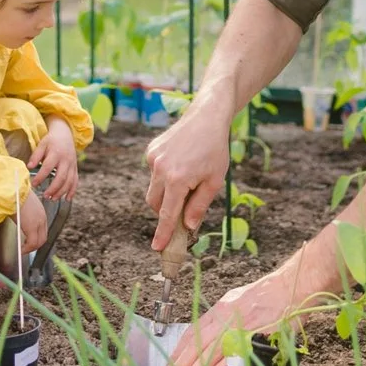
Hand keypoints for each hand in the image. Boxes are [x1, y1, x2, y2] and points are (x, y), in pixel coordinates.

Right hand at [19, 189, 49, 255]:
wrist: (12, 191)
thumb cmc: (13, 194)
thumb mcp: (21, 203)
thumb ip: (24, 212)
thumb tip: (18, 217)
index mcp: (40, 211)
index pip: (42, 230)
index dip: (36, 238)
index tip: (29, 242)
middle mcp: (42, 218)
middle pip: (43, 238)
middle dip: (34, 246)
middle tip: (26, 249)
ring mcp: (38, 223)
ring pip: (38, 242)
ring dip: (30, 249)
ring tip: (22, 251)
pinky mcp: (32, 227)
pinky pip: (31, 243)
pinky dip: (26, 249)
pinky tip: (20, 250)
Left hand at [28, 121, 79, 199]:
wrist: (65, 134)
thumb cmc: (51, 141)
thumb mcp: (42, 144)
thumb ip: (35, 156)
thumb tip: (29, 167)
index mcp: (56, 153)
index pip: (48, 167)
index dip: (40, 177)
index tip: (33, 184)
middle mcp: (66, 160)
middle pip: (61, 177)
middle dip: (53, 188)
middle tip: (45, 196)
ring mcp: (72, 165)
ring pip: (69, 181)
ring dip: (62, 192)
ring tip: (53, 199)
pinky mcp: (75, 168)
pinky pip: (75, 181)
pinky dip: (72, 191)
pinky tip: (67, 199)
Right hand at [144, 96, 230, 252]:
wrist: (206, 117)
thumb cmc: (215, 150)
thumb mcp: (214, 181)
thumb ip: (199, 206)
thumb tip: (188, 226)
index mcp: (177, 180)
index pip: (167, 214)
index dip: (162, 233)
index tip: (157, 248)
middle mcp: (160, 170)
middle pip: (155, 204)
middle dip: (165, 212)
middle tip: (183, 211)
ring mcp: (153, 159)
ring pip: (153, 189)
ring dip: (166, 193)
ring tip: (187, 179)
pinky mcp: (151, 151)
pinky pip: (154, 173)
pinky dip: (164, 177)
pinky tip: (181, 164)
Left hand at [165, 264, 317, 365]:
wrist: (293, 286)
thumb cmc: (268, 296)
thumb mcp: (239, 301)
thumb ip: (224, 319)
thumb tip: (209, 339)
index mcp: (222, 308)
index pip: (195, 331)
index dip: (180, 350)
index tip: (171, 365)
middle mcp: (227, 317)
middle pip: (199, 344)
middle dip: (182, 364)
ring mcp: (241, 327)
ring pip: (212, 352)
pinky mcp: (256, 337)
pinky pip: (234, 357)